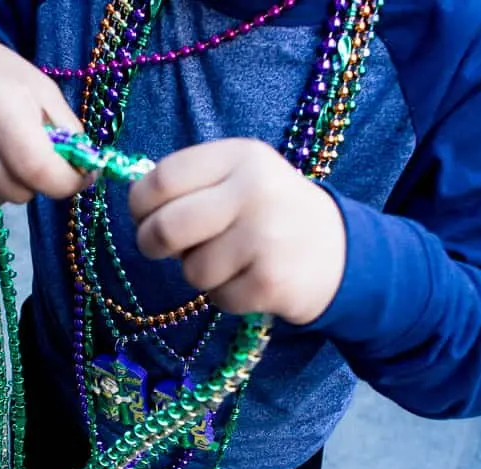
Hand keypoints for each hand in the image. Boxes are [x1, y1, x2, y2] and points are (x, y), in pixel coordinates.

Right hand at [0, 34, 86, 205]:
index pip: (38, 169)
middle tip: (31, 153)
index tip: (79, 177)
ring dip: (10, 186)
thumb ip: (69, 132)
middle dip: (36, 181)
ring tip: (2, 153)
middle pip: (19, 192)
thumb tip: (84, 175)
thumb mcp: (42, 90)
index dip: (67, 182)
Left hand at [129, 139, 346, 324]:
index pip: (163, 178)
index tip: (141, 216)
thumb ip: (194, 182)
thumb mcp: (243, 176)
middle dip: (151, 243)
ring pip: (191, 270)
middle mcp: (254, 192)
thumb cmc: (274, 212)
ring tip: (227, 262)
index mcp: (241, 157)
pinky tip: (249, 281)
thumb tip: (137, 205)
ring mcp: (266, 239)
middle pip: (167, 227)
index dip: (139, 203)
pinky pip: (218, 298)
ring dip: (198, 273)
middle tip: (159, 249)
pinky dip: (225, 296)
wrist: (342, 251)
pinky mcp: (272, 282)